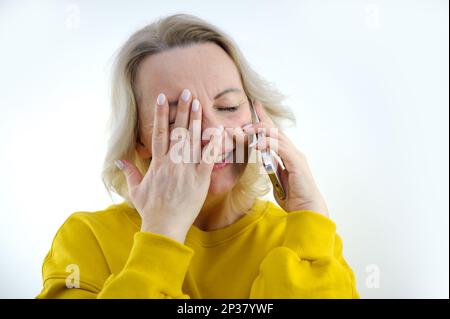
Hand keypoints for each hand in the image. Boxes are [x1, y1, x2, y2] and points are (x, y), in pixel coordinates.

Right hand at [115, 90, 221, 242]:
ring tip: (199, 104)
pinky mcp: (201, 179)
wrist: (165, 226)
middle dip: (183, 110)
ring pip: (193, 140)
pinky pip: (208, 159)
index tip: (162, 97)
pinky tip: (218, 131)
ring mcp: (187, 170)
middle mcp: (172, 162)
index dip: (161, 114)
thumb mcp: (135, 190)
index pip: (159, 132)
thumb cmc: (150, 209)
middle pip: (178, 131)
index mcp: (158, 163)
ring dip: (196, 121)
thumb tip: (117, 161)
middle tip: (188, 92)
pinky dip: (213, 145)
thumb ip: (129, 172)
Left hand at [243, 101, 328, 216]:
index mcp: (289, 156)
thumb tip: (264, 161)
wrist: (307, 210)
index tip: (255, 108)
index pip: (275, 134)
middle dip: (261, 120)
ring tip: (247, 130)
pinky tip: (257, 144)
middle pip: (275, 131)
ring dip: (260, 131)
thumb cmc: (295, 198)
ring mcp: (296, 156)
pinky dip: (268, 144)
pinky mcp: (297, 163)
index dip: (265, 121)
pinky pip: (280, 148)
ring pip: (277, 136)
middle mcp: (293, 153)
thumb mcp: (277, 181)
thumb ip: (272, 169)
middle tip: (246, 116)